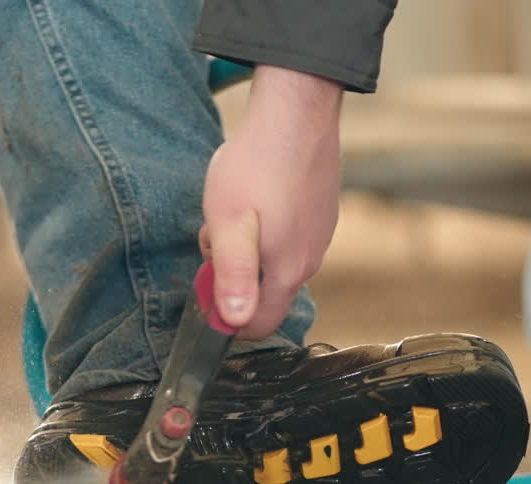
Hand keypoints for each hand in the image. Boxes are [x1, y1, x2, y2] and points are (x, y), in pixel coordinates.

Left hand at [200, 65, 342, 338]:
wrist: (296, 112)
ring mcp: (319, 234)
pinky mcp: (321, 211)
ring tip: (232, 209)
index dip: (229, 317)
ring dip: (247, 247)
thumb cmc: (257, 167)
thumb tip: (236, 321)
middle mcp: (310, 259)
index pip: (260, 324)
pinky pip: (287, 235)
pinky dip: (265, 226)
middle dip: (233, 275)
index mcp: (288, 272)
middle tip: (215, 235)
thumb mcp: (229, 225)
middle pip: (264, 291)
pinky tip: (255, 194)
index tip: (208, 283)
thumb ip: (233, 277)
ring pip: (274, 260)